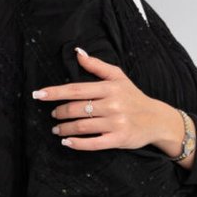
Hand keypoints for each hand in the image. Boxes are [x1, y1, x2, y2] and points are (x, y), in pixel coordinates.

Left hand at [32, 46, 168, 151]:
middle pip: (76, 109)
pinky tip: (67, 142)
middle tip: (53, 115)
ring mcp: (116, 123)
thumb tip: (77, 52)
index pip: (76, 89)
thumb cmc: (134, 97)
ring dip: (64, 128)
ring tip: (56, 129)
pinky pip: (93, 143)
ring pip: (82, 126)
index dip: (55, 92)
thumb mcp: (118, 77)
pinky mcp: (119, 139)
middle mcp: (112, 105)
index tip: (39, 94)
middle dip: (60, 112)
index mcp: (109, 88)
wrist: (157, 119)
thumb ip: (97, 65)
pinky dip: (77, 143)